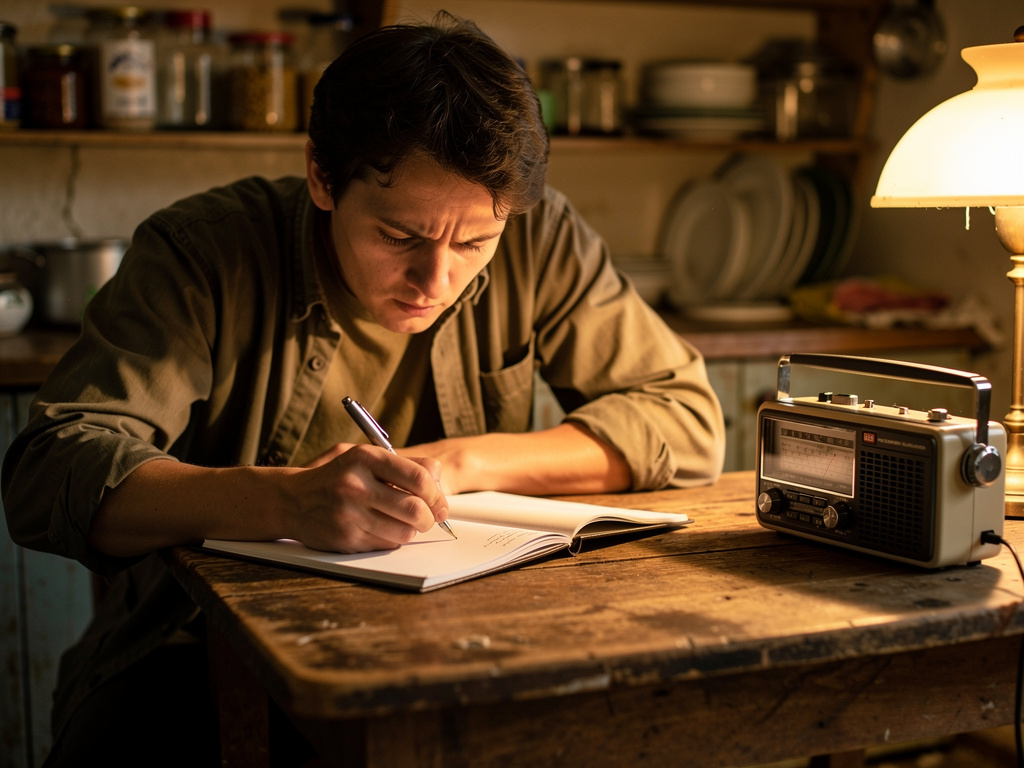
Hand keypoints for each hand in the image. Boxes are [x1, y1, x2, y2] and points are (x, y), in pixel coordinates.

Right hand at [285, 444, 449, 553]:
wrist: (293, 500)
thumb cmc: (338, 477)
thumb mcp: (367, 458)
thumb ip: (405, 464)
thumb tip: (438, 479)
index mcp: (364, 458)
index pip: (418, 478)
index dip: (436, 494)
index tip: (439, 502)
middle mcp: (356, 485)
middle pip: (416, 510)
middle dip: (430, 518)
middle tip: (429, 518)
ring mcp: (349, 514)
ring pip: (404, 532)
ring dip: (412, 530)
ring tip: (403, 522)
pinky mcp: (346, 538)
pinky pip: (386, 544)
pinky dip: (392, 539)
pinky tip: (381, 528)